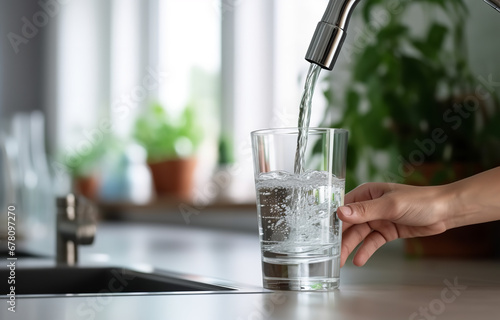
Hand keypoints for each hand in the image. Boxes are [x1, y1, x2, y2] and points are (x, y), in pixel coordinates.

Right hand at [337, 183, 451, 266]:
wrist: (445, 212)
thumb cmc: (420, 201)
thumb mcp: (390, 205)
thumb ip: (365, 210)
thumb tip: (340, 212)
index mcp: (367, 193)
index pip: (343, 206)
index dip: (332, 220)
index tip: (320, 233)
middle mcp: (369, 206)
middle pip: (349, 224)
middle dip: (339, 238)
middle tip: (329, 253)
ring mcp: (378, 219)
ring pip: (359, 235)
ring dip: (350, 247)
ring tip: (341, 261)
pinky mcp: (387, 231)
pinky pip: (372, 242)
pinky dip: (365, 251)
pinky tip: (359, 261)